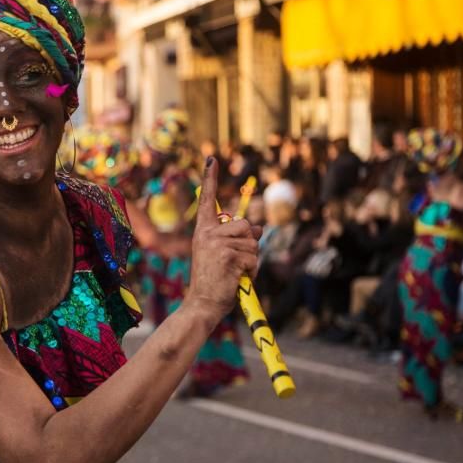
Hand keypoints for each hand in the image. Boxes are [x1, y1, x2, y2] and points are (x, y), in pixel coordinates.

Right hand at [186, 157, 260, 322]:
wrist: (202, 304)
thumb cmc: (214, 281)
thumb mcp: (224, 255)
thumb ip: (238, 239)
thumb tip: (260, 227)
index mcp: (203, 231)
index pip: (207, 200)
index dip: (210, 179)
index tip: (211, 159)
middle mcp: (207, 233)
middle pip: (246, 225)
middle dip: (251, 244)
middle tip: (238, 263)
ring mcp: (217, 243)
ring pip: (253, 242)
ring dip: (252, 260)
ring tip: (236, 273)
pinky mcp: (228, 255)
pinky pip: (254, 257)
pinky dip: (252, 271)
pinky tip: (238, 278)